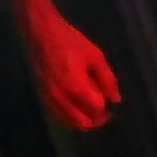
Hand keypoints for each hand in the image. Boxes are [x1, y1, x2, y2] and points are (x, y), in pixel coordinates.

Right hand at [22, 4, 120, 130]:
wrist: (41, 33)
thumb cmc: (71, 42)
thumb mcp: (95, 56)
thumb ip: (107, 79)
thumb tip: (115, 99)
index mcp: (76, 87)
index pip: (96, 109)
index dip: (106, 111)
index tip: (111, 106)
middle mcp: (61, 98)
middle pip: (81, 123)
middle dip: (95, 120)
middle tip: (103, 112)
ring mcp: (49, 99)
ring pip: (68, 122)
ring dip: (82, 120)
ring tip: (91, 109)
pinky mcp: (41, 96)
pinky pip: (57, 116)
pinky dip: (69, 117)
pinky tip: (77, 107)